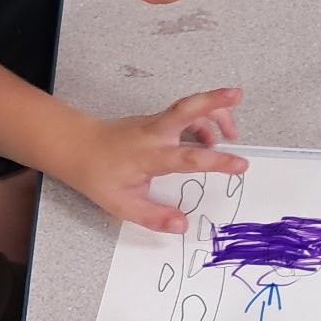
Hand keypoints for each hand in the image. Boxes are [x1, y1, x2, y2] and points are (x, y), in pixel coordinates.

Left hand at [56, 88, 244, 232]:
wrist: (78, 148)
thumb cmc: (99, 175)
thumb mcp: (123, 204)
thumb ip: (154, 216)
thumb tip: (183, 226)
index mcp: (150, 156)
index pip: (189, 157)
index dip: (217, 161)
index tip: (241, 165)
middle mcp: (155, 133)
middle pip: (187, 109)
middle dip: (213, 100)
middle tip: (237, 94)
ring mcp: (155, 122)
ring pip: (188, 107)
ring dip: (214, 111)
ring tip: (232, 132)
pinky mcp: (156, 119)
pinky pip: (183, 113)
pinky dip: (201, 119)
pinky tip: (208, 138)